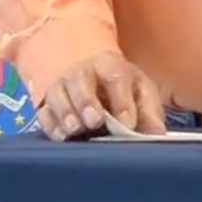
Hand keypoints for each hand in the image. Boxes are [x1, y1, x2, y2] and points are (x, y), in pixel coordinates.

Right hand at [37, 51, 166, 140]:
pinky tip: (59, 136)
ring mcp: (62, 85)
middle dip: (87, 101)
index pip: (116, 76)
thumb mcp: (139, 89)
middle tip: (95, 121)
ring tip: (74, 129)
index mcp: (111, 66)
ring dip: (65, 112)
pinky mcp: (46, 103)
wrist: (88, 69)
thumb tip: (158, 134)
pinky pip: (44, 112)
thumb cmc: (120, 85)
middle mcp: (83, 72)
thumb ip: (149, 111)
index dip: (122, 99)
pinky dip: (50, 124)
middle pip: (81, 80)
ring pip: (58, 94)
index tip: (127, 122)